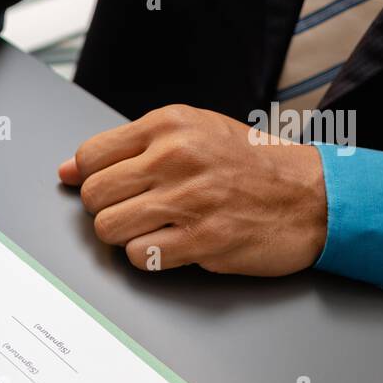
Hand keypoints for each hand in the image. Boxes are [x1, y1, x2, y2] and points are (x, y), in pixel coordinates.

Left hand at [58, 105, 326, 274]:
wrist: (315, 196)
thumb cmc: (251, 164)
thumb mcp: (192, 133)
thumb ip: (128, 148)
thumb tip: (66, 171)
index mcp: (168, 126)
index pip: (89, 156)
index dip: (91, 179)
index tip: (111, 188)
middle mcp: (175, 157)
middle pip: (93, 196)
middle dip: (106, 210)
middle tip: (135, 211)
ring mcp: (189, 199)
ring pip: (109, 229)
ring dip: (126, 236)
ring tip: (155, 228)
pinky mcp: (202, 239)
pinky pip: (139, 256)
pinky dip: (149, 257)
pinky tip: (173, 244)